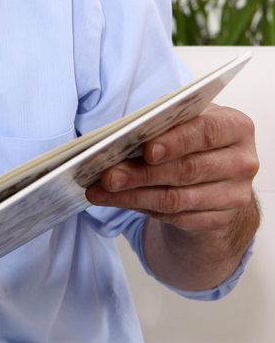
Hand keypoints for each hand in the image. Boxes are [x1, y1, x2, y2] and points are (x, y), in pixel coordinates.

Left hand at [86, 104, 257, 231]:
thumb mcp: (182, 123)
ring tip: (100, 192)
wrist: (214, 176)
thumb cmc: (192, 140)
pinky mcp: (218, 219)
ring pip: (176, 198)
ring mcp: (234, 195)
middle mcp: (241, 162)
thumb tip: (122, 136)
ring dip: (132, 196)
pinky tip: (118, 201)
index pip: (206, 132)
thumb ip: (160, 124)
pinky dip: (141, 208)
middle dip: (141, 174)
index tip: (147, 150)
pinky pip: (175, 217)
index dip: (175, 142)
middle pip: (186, 170)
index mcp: (235, 127)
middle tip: (108, 176)